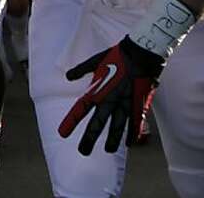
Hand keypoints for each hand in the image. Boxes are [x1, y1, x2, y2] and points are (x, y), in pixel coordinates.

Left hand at [59, 35, 163, 154]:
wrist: (141, 52)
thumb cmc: (117, 55)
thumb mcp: (96, 61)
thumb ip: (81, 70)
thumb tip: (68, 76)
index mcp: (98, 89)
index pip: (81, 109)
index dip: (71, 121)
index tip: (62, 133)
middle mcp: (110, 99)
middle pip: (97, 123)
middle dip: (89, 138)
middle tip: (83, 151)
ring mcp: (125, 103)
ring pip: (117, 127)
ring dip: (112, 140)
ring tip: (106, 150)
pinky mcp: (139, 104)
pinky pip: (135, 123)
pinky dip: (133, 133)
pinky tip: (129, 143)